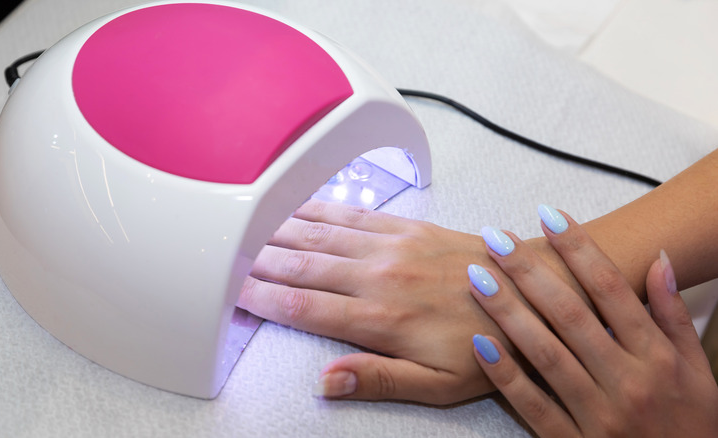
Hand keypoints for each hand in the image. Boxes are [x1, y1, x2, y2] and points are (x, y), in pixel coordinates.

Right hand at [238, 199, 516, 403]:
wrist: (531, 293)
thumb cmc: (487, 345)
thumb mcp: (437, 384)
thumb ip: (378, 380)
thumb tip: (327, 381)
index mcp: (382, 318)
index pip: (306, 308)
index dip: (265, 300)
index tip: (235, 294)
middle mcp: (380, 275)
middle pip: (303, 267)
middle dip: (260, 263)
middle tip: (226, 258)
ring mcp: (392, 246)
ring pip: (321, 236)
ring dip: (280, 234)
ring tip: (247, 231)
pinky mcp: (408, 227)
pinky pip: (353, 214)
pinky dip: (320, 211)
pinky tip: (298, 209)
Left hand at [470, 206, 717, 436]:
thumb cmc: (689, 422)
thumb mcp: (697, 369)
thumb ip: (673, 314)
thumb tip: (658, 259)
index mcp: (657, 357)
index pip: (612, 290)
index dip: (579, 249)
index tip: (550, 216)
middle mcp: (627, 381)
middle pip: (570, 315)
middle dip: (530, 272)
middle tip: (496, 239)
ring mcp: (598, 414)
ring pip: (546, 354)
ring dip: (508, 313)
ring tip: (477, 278)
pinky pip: (533, 405)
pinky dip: (506, 375)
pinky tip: (480, 343)